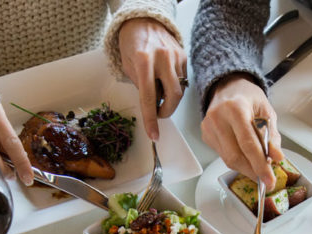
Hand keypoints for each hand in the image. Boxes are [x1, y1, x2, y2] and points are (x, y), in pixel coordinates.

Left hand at [118, 18, 186, 140]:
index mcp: (143, 61)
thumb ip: (139, 85)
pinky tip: (165, 80)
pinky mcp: (183, 56)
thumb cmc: (131, 43)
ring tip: (159, 94)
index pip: (148, 98)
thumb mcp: (127, 65)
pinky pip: (182, 80)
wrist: (144, 20)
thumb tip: (151, 104)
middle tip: (158, 114)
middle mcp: (162, 58)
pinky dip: (173, 86)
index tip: (154, 135)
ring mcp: (175, 56)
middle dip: (166, 112)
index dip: (151, 119)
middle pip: (173, 97)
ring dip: (169, 100)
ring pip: (179, 90)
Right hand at [202, 75, 283, 189]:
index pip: (248, 143)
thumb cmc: (248, 97)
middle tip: (266, 179)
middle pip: (235, 156)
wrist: (227, 87)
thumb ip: (271, 135)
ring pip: (228, 159)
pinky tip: (245, 155)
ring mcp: (209, 128)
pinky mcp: (206, 136)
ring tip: (258, 167)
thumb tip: (276, 157)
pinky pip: (223, 155)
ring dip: (246, 168)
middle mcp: (218, 118)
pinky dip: (237, 160)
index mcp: (235, 108)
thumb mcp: (267, 111)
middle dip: (252, 171)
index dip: (259, 165)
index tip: (269, 180)